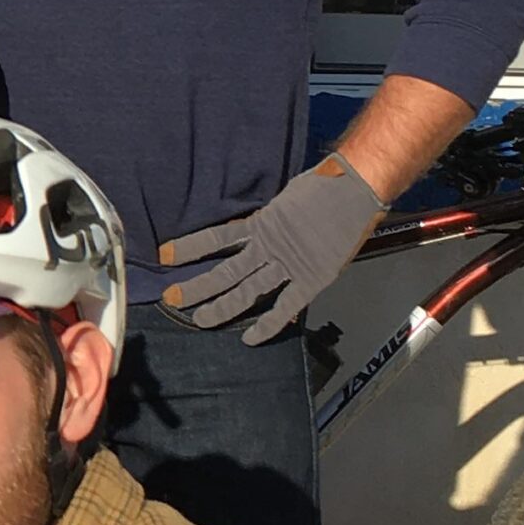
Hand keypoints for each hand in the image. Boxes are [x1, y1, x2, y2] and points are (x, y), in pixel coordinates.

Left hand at [161, 154, 382, 341]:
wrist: (358, 188)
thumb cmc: (325, 186)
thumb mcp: (286, 197)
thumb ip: (269, 217)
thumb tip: (255, 225)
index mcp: (262, 224)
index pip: (216, 238)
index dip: (191, 246)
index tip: (165, 254)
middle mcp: (269, 247)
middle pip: (225, 271)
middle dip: (197, 286)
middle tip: (171, 298)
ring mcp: (289, 264)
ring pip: (248, 290)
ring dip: (222, 306)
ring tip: (199, 320)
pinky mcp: (311, 278)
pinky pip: (286, 306)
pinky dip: (269, 324)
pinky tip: (249, 338)